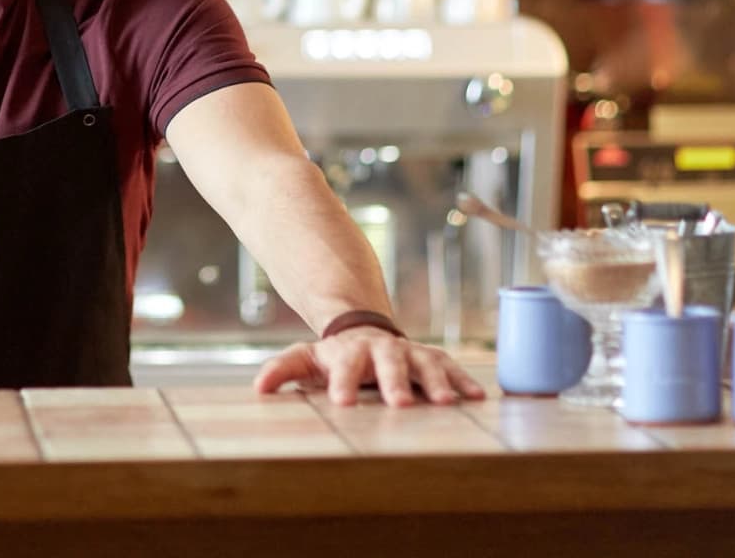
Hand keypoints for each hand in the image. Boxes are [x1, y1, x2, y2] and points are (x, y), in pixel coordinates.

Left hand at [253, 328, 485, 406]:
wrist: (364, 330)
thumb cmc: (335, 356)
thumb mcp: (308, 359)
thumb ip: (284, 369)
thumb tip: (259, 388)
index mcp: (350, 351)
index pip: (344, 365)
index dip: (343, 382)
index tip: (342, 402)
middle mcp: (382, 349)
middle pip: (388, 363)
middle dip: (394, 382)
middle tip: (400, 404)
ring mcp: (409, 352)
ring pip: (424, 364)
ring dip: (435, 382)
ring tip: (443, 402)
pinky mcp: (431, 358)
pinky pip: (449, 367)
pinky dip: (463, 381)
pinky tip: (476, 398)